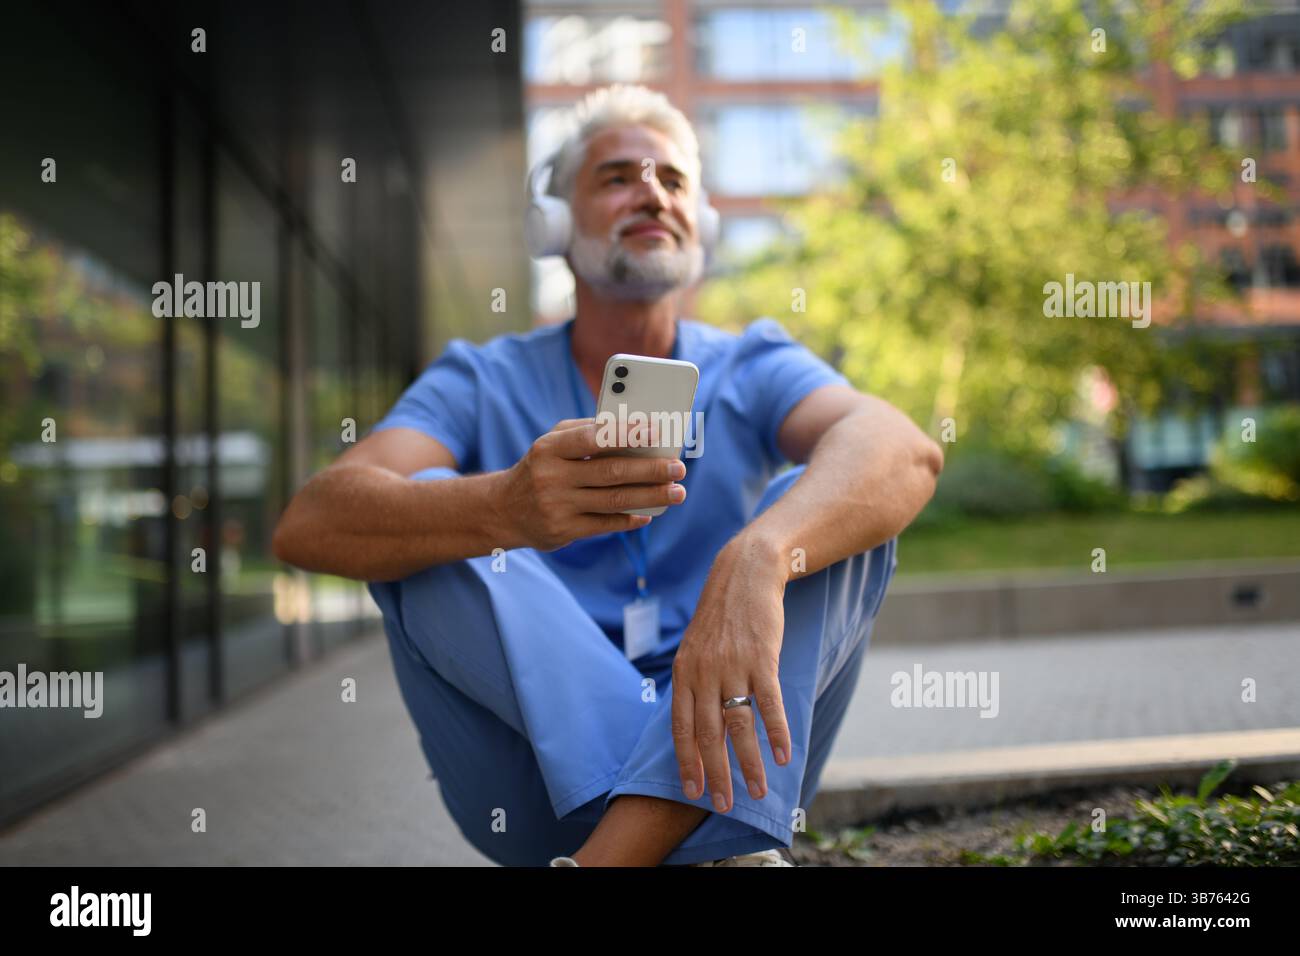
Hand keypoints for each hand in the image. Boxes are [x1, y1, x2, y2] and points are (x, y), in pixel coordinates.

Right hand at [500, 417, 686, 550]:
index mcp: (550, 448)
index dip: (626, 434)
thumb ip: (589, 432)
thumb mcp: (553, 443)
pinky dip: (630, 519)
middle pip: (611, 472)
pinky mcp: (563, 531)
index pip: (593, 438)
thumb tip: (636, 430)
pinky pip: (605, 524)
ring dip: (650, 496)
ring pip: (613, 500)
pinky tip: (649, 514)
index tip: (657, 431)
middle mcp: (552, 477)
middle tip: (678, 467)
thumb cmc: (542, 467)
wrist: (504, 509)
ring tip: (676, 492)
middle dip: (650, 470)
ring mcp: (557, 506)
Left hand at [670, 535, 791, 812]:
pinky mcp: (761, 657)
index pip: (680, 727)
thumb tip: (695, 723)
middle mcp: (704, 672)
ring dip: (749, 763)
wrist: (745, 573)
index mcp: (684, 672)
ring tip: (759, 790)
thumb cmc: (722, 616)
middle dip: (715, 774)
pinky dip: (777, 732)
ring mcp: (732, 665)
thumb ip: (694, 683)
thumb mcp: (695, 647)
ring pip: (739, 725)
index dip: (686, 761)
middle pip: (708, 734)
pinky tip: (784, 755)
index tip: (692, 790)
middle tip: (723, 805)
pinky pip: (769, 704)